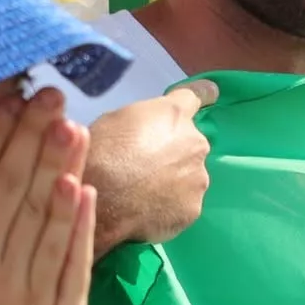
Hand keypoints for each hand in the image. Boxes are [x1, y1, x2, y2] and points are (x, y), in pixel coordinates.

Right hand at [85, 80, 216, 249]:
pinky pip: (183, 203)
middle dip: (172, 151)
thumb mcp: (112, 121)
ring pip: (189, 175)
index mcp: (173, 115)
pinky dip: (168, 206)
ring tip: (141, 192)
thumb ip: (141, 121)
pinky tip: (145, 210)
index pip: (197, 95)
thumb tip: (147, 129)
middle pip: (189, 143)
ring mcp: (198, 178)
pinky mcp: (193, 208)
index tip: (210, 94)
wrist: (95, 202)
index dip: (202, 94)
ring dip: (172, 180)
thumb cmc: (96, 154)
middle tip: (143, 166)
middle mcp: (195, 143)